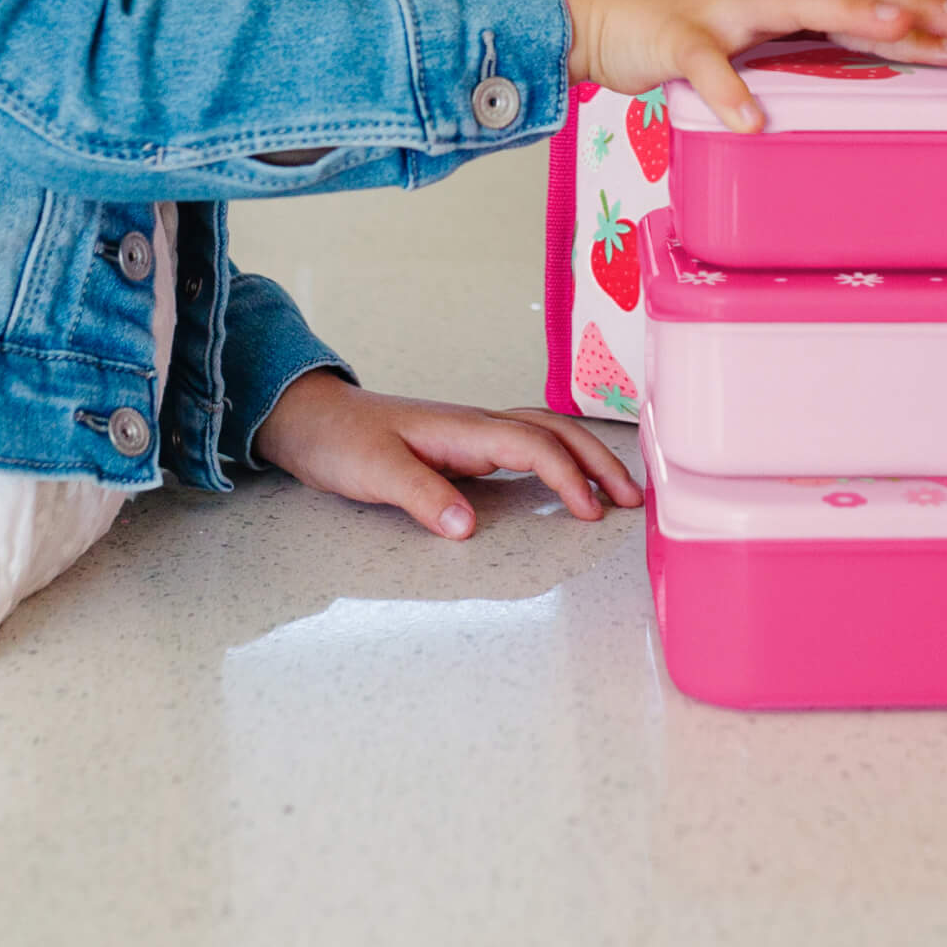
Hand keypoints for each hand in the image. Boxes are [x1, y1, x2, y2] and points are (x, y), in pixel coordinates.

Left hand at [251, 371, 642, 538]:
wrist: (311, 419)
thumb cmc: (341, 441)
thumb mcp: (374, 473)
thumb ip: (421, 497)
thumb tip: (468, 527)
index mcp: (463, 428)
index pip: (534, 447)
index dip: (568, 478)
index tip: (591, 514)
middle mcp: (476, 426)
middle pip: (555, 434)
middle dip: (599, 463)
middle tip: (634, 501)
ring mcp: (472, 434)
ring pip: (545, 435)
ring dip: (585, 458)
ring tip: (618, 492)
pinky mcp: (464, 447)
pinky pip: (526, 446)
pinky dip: (559, 459)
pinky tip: (566, 480)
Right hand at [551, 0, 946, 133]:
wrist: (584, 6)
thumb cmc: (662, 18)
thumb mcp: (737, 22)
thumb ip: (783, 39)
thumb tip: (840, 65)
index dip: (911, 5)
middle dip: (904, 6)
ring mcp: (717, 8)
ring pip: (789, 5)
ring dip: (842, 12)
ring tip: (888, 27)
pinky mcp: (674, 38)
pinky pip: (706, 67)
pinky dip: (729, 93)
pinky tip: (751, 122)